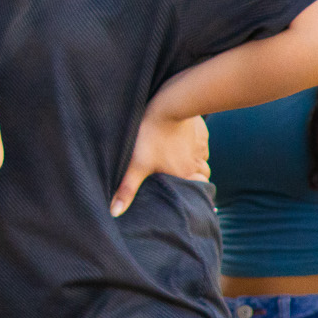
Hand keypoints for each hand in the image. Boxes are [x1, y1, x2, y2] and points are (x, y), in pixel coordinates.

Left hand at [112, 97, 208, 215]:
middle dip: (195, 176)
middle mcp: (197, 162)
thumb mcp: (136, 164)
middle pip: (203, 174)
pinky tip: (182, 139)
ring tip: (180, 158)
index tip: (191, 193)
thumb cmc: (151, 135)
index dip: (196, 191)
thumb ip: (127, 189)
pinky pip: (201, 141)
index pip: (199, 189)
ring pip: (202, 157)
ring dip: (194, 159)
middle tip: (184, 175)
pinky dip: (194, 143)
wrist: (170, 105)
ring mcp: (201, 145)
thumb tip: (114, 213)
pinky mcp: (200, 130)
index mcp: (185, 173)